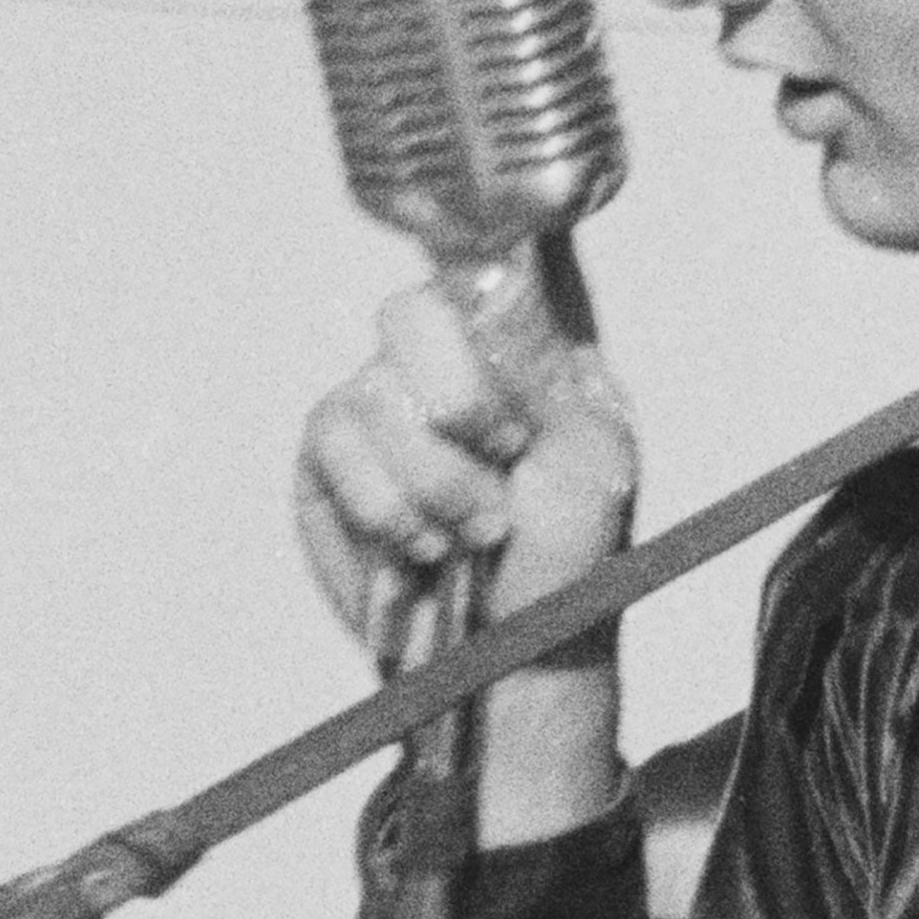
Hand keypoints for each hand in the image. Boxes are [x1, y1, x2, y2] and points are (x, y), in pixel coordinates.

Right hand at [293, 270, 639, 663]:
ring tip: (475, 533)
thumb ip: (541, 370)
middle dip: (461, 401)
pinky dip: (388, 505)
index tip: (511, 341)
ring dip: (434, 478)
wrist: (509, 650)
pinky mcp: (329, 456)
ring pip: (374, 391)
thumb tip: (503, 278)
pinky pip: (335, 443)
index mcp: (523, 348)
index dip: (484, 270)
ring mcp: (380, 401)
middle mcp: (445, 360)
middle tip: (504, 460)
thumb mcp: (589, 457)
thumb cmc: (569, 555)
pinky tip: (423, 546)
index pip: (490, 267)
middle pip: (412, 312)